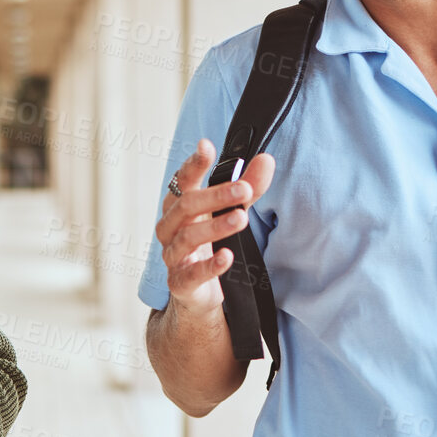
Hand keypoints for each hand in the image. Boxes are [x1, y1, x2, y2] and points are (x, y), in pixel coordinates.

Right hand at [155, 139, 275, 315]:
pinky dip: (210, 265)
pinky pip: (192, 273)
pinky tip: (227, 257)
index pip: (183, 179)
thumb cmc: (207, 243)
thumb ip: (248, 187)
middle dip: (216, 195)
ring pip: (188, 237)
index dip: (193, 163)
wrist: (197, 290)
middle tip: (243, 188)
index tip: (206, 147)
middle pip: (186, 205)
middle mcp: (170, 227)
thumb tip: (266, 160)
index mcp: (179, 205)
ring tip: (241, 218)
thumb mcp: (230, 211)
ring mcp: (172, 255)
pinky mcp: (180, 282)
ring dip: (216, 226)